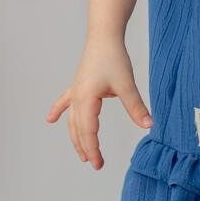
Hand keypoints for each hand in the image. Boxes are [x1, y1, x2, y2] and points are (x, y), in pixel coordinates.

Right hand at [46, 38, 152, 169]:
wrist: (104, 36)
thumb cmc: (114, 57)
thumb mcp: (127, 84)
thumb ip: (136, 107)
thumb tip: (149, 125)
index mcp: (87, 99)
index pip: (88, 131)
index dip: (93, 149)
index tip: (98, 164)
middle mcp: (77, 98)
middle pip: (78, 129)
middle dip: (86, 148)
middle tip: (95, 164)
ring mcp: (76, 92)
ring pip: (72, 120)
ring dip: (76, 137)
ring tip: (81, 154)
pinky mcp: (78, 85)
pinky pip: (65, 102)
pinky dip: (58, 111)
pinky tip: (50, 120)